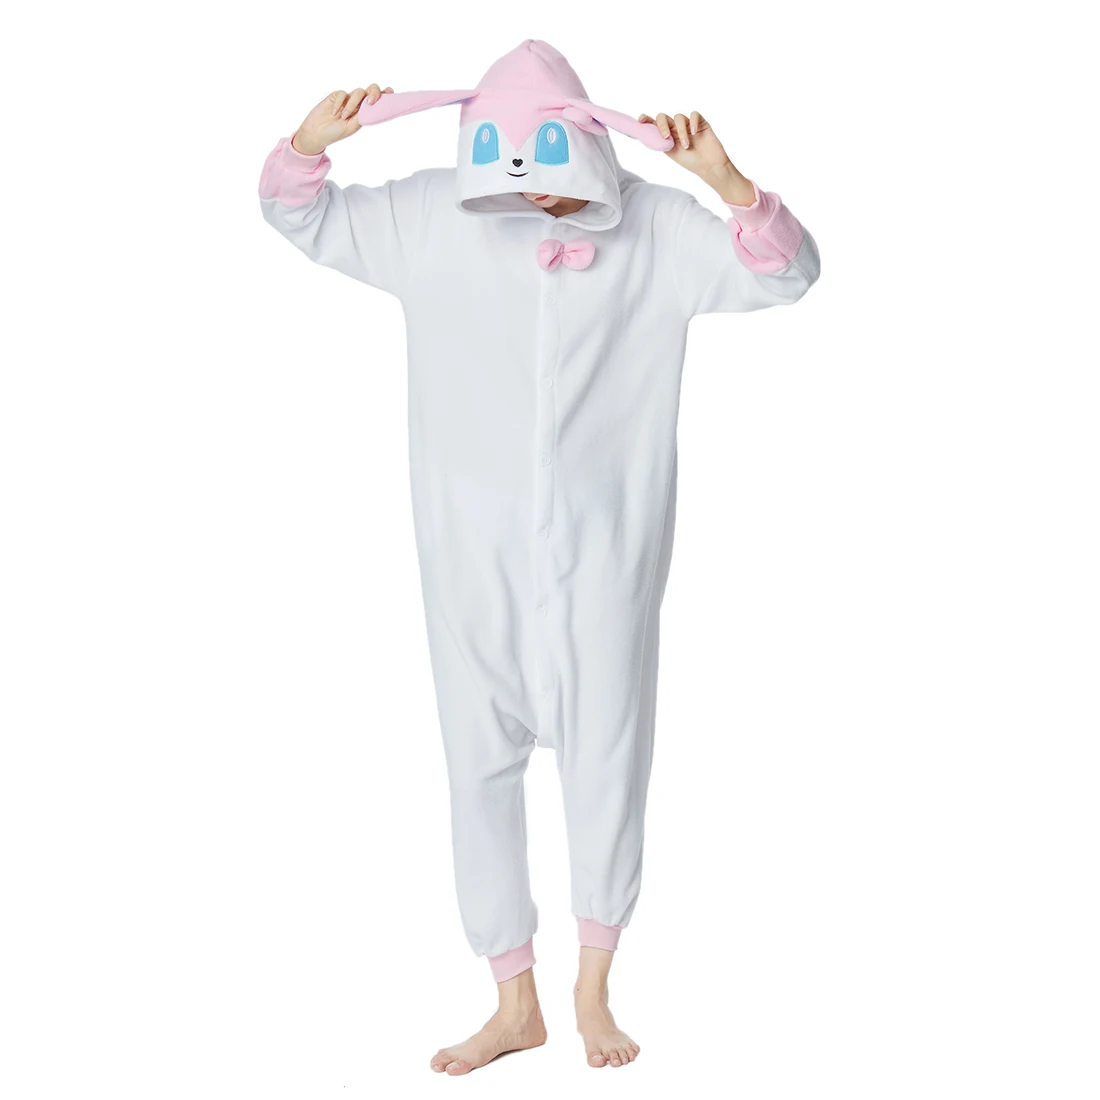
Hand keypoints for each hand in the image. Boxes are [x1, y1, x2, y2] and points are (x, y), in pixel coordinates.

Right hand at [292, 84, 393, 156]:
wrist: (317, 132)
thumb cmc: (335, 133)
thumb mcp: (352, 127)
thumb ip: (362, 116)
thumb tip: (373, 107)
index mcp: (365, 113)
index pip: (377, 101)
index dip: (385, 94)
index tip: (390, 92)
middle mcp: (358, 104)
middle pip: (370, 90)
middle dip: (374, 93)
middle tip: (371, 102)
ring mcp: (348, 99)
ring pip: (358, 92)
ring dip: (352, 105)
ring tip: (343, 117)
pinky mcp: (336, 96)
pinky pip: (342, 94)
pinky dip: (340, 103)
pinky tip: (334, 112)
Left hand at [638, 111, 755, 206]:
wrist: (709, 166)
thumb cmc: (691, 162)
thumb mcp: (672, 153)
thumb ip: (661, 143)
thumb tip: (647, 136)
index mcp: (668, 136)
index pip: (655, 124)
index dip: (647, 120)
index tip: (640, 120)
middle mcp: (676, 129)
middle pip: (664, 117)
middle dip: (662, 125)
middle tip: (666, 137)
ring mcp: (688, 125)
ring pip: (679, 117)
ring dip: (681, 131)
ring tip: (687, 145)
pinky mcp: (701, 123)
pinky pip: (694, 115)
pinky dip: (692, 122)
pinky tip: (694, 133)